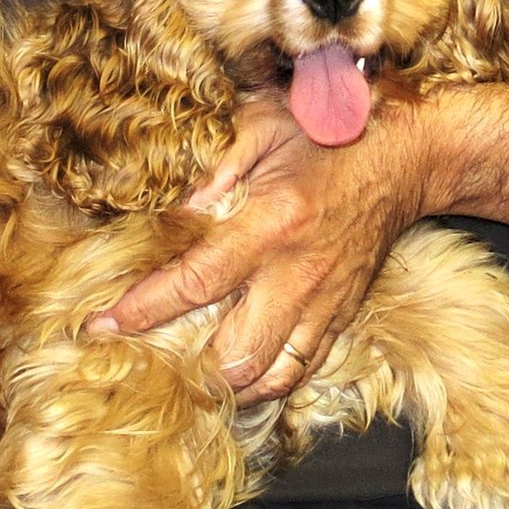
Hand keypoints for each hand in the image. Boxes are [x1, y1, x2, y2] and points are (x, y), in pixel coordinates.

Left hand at [90, 91, 426, 406]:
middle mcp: (299, 275)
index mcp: (272, 224)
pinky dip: (267, 381)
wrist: (405, 155)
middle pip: (235, 354)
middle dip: (185, 364)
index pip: (196, 283)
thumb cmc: (329, 132)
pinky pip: (303, 370)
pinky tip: (239, 372)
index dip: (144, 308)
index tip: (103, 323)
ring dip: (225, 382)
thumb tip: (175, 209)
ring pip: (270, 377)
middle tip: (148, 355)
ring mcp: (325, 302)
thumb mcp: (263, 126)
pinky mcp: (343, 315)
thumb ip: (216, 167)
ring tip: (188, 371)